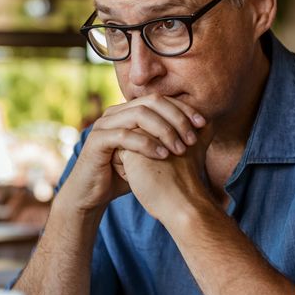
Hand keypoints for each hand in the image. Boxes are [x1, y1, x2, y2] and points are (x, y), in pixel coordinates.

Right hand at [58, 95, 206, 215]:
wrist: (92, 194)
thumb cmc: (123, 175)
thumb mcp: (150, 156)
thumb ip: (168, 141)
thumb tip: (202, 132)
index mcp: (128, 111)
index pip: (160, 99)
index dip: (183, 108)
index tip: (203, 123)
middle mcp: (115, 112)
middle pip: (152, 101)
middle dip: (176, 117)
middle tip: (193, 137)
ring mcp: (104, 124)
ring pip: (139, 115)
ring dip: (164, 130)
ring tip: (180, 148)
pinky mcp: (97, 141)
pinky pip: (125, 135)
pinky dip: (146, 144)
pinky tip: (163, 155)